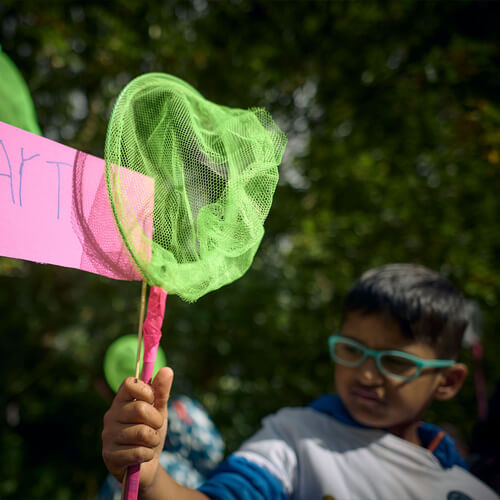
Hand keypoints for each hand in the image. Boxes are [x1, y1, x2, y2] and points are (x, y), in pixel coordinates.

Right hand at [102, 366, 173, 489]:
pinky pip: (138, 452)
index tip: (152, 400)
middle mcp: (111, 415)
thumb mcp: (160, 410)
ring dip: (153, 439)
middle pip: (140, 409)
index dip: (146, 390)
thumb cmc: (151, 431)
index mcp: (121, 400)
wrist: (147, 465)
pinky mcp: (108, 455)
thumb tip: (167, 369)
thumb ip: (162, 391)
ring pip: (141, 433)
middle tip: (156, 427)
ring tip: (150, 442)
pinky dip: (148, 454)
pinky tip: (143, 455)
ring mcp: (107, 435)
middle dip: (156, 420)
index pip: (129, 383)